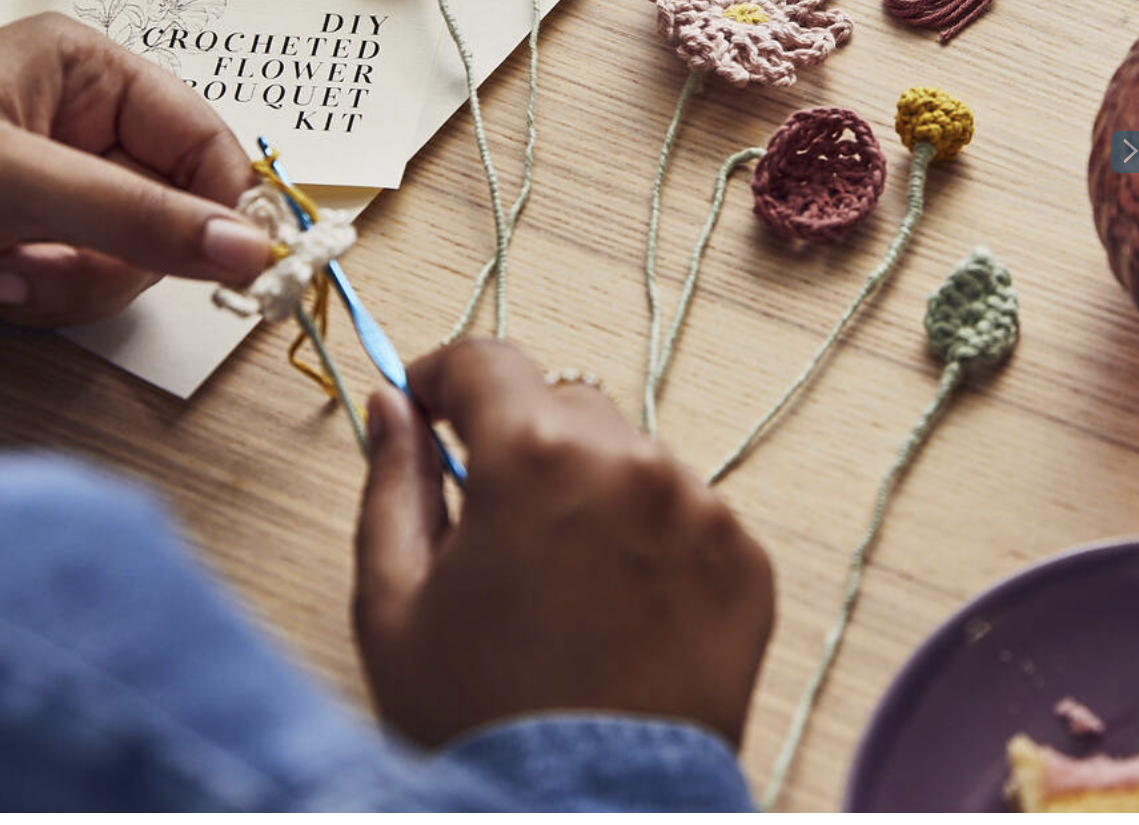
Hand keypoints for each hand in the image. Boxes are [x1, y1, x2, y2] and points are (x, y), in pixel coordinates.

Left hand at [0, 13, 271, 327]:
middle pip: (172, 203)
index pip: (200, 134)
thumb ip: (138, 216)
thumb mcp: (6, 189)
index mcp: (78, 66)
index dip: (222, 200)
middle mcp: (77, 117)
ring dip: (70, 279)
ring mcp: (55, 180)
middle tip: (48, 261)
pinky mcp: (32, 233)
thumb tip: (249, 245)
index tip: (241, 264)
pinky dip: (41, 294)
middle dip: (114, 250)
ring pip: (134, 253)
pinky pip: (88, 279)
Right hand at [354, 339, 774, 747]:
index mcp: (534, 459)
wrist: (584, 822)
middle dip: (520, 440)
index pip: (485, 361)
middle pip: (560, 404)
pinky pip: (685, 507)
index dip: (443, 375)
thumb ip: (391, 481)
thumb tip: (393, 407)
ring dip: (589, 486)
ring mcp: (700, 510)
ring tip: (564, 576)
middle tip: (496, 516)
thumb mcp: (393, 603)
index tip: (427, 403)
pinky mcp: (746, 560)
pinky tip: (619, 602)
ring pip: (627, 454)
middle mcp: (629, 463)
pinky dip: (648, 533)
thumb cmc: (478, 720)